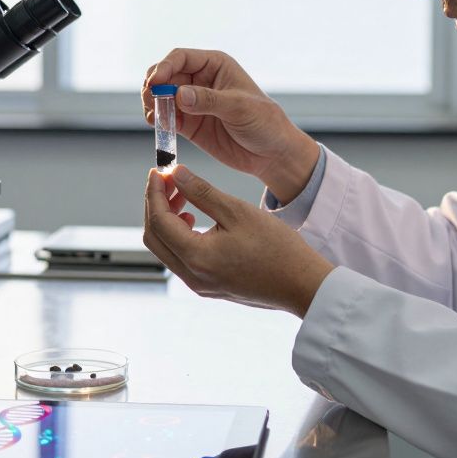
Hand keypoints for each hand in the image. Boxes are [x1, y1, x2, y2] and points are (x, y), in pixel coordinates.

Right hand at [142, 49, 319, 203]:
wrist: (272, 154)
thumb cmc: (264, 122)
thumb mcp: (239, 108)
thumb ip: (208, 100)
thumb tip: (179, 94)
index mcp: (215, 65)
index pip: (181, 57)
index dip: (164, 67)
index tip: (155, 82)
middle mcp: (201, 79)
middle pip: (166, 75)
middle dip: (153, 85)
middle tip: (150, 100)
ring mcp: (192, 102)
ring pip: (161, 96)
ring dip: (152, 103)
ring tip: (153, 115)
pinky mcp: (189, 123)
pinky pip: (165, 117)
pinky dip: (157, 119)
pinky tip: (157, 125)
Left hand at [142, 165, 334, 317]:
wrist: (303, 285)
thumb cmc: (278, 249)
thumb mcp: (238, 212)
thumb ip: (202, 192)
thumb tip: (175, 174)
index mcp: (197, 257)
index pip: (158, 221)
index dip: (154, 192)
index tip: (158, 171)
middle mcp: (192, 276)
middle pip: (154, 237)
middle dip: (156, 206)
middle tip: (168, 182)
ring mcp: (199, 285)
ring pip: (165, 249)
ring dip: (167, 220)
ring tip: (183, 196)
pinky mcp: (208, 286)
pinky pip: (180, 259)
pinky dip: (179, 236)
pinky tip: (194, 219)